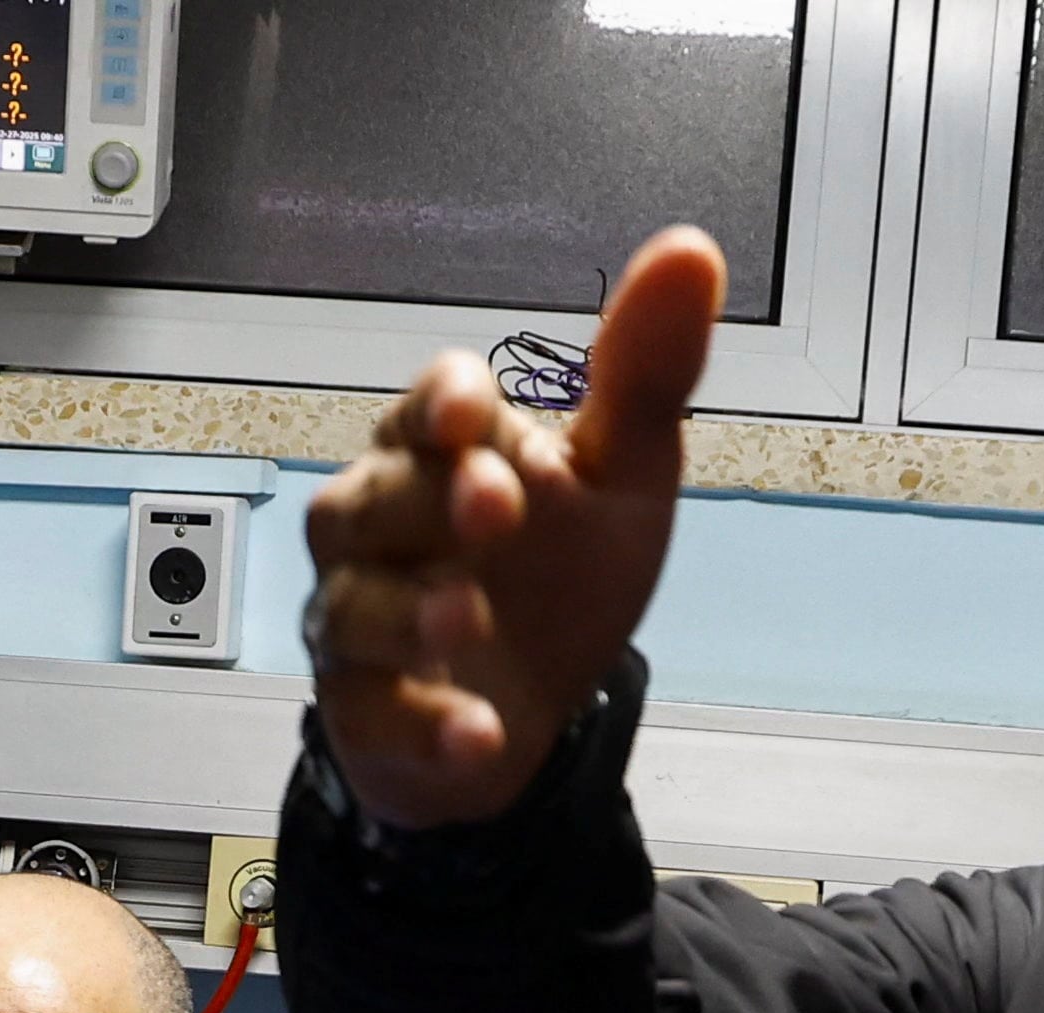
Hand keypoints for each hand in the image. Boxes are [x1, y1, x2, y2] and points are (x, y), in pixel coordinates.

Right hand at [302, 227, 724, 827]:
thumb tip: (691, 249)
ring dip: (408, 612)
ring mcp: (360, 624)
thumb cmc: (559, 575)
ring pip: (351, 608)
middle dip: (427, 501)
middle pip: (368, 502)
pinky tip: (478, 733)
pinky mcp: (365, 715)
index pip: (422, 410)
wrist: (534, 714)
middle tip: (497, 509)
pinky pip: (373, 718)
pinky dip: (424, 725)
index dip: (439, 406)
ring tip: (468, 617)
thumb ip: (645, 376)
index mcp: (439, 457)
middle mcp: (379, 532)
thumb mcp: (621, 478)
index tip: (473, 412)